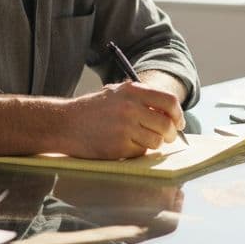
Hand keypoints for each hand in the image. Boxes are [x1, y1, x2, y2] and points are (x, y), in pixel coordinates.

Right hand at [58, 82, 185, 158]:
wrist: (65, 123)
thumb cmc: (92, 109)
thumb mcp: (116, 93)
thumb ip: (141, 98)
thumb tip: (169, 113)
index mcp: (132, 91)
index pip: (169, 101)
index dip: (178, 114)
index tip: (179, 122)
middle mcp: (130, 108)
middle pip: (166, 124)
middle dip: (170, 134)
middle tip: (168, 137)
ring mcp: (124, 128)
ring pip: (156, 141)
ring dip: (153, 143)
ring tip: (141, 139)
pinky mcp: (118, 147)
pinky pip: (140, 151)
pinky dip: (137, 150)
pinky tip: (124, 144)